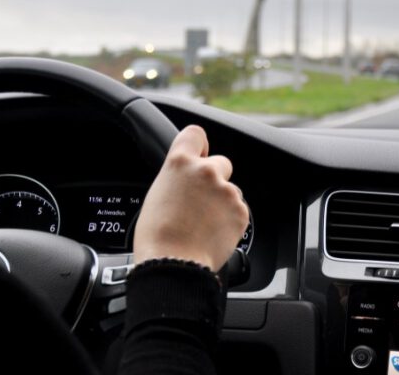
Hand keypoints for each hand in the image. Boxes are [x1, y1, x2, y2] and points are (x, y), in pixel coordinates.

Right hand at [132, 125, 248, 271]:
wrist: (174, 264)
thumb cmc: (157, 236)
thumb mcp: (157, 194)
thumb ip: (177, 178)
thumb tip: (186, 182)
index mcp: (179, 163)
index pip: (196, 134)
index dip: (200, 145)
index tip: (200, 154)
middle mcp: (205, 171)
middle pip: (220, 163)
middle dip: (215, 178)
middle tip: (200, 201)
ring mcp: (226, 191)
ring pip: (230, 190)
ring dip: (222, 202)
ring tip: (203, 224)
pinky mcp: (241, 212)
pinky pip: (238, 210)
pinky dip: (229, 220)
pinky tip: (212, 233)